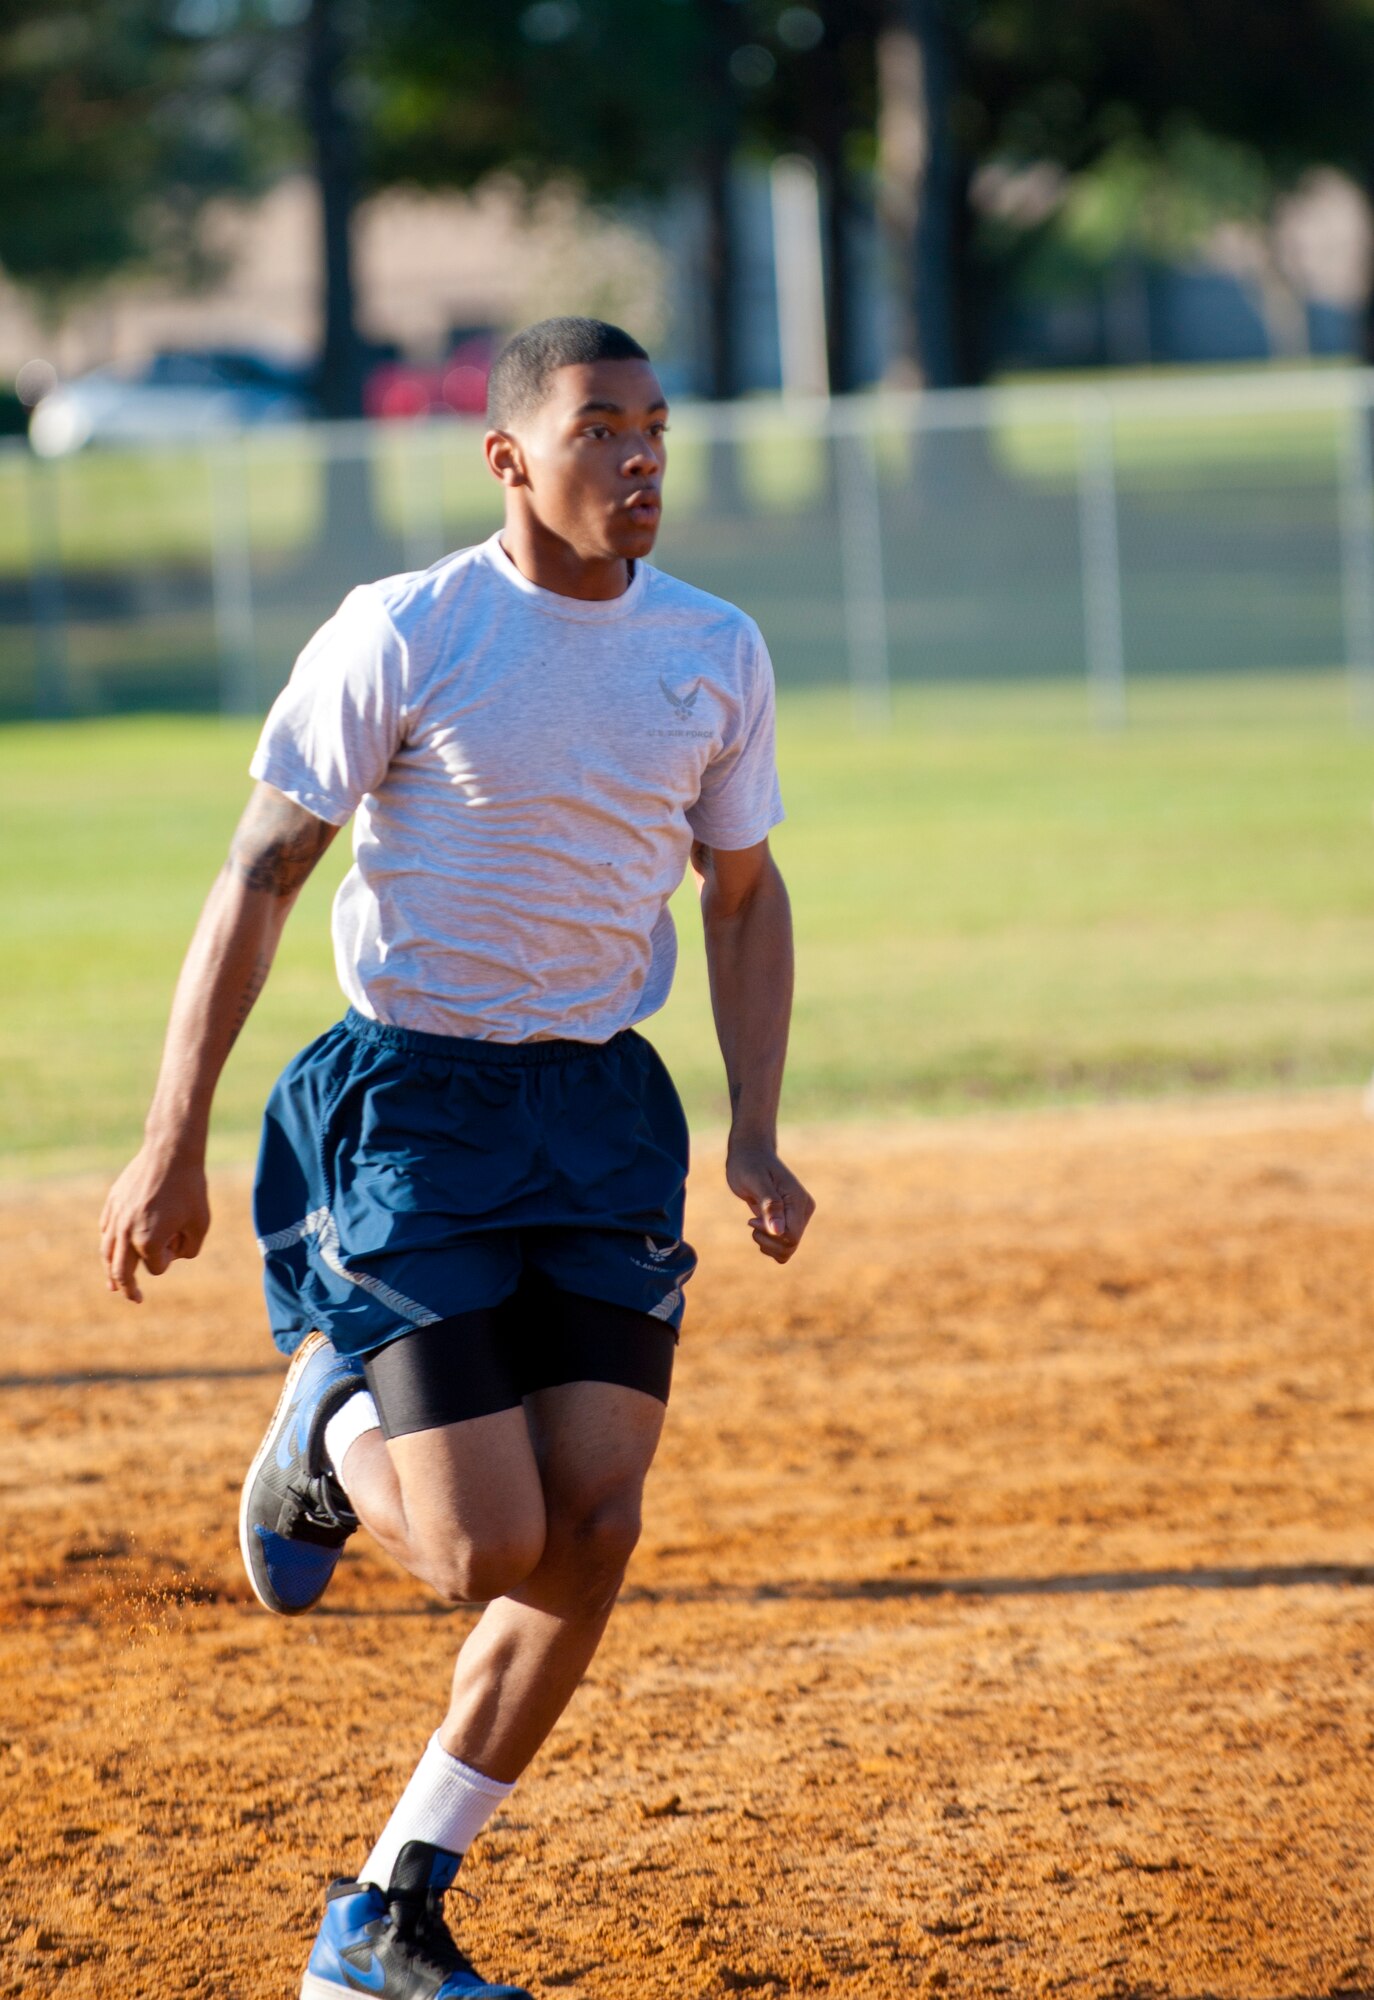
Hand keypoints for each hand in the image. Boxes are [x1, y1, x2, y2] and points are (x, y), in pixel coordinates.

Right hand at [100, 1144, 210, 1302]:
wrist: (170, 1153)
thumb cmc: (190, 1189)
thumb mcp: (200, 1223)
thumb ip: (189, 1249)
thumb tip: (173, 1256)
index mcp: (148, 1242)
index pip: (156, 1268)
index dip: (171, 1259)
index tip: (180, 1240)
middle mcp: (126, 1234)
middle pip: (122, 1271)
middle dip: (128, 1288)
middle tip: (135, 1298)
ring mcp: (116, 1218)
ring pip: (108, 1253)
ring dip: (110, 1272)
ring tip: (113, 1286)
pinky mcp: (112, 1203)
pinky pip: (106, 1230)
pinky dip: (110, 1244)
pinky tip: (113, 1248)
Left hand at [725, 1135, 815, 1264]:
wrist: (750, 1153)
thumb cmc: (749, 1164)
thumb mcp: (755, 1181)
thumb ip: (769, 1205)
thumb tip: (779, 1231)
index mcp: (798, 1200)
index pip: (791, 1236)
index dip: (769, 1235)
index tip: (751, 1221)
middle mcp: (803, 1210)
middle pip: (791, 1245)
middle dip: (768, 1241)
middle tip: (751, 1222)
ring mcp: (798, 1216)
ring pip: (788, 1249)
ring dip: (768, 1244)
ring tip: (754, 1224)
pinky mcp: (790, 1220)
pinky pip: (784, 1246)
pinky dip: (769, 1244)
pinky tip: (758, 1228)